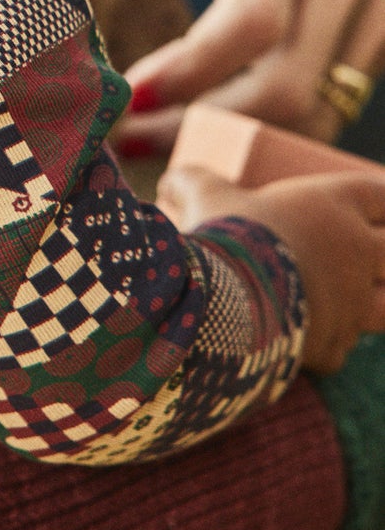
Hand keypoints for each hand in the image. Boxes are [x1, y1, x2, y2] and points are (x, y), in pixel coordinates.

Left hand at [64, 0, 384, 154]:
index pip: (253, 20)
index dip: (194, 71)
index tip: (131, 96)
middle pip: (290, 83)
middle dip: (206, 124)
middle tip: (132, 135)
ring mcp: (373, 0)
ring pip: (320, 106)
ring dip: (244, 139)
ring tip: (167, 140)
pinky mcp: (380, 24)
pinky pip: (338, 99)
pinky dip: (280, 127)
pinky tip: (221, 124)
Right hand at [158, 162, 384, 373]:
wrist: (225, 301)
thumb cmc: (224, 235)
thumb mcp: (202, 194)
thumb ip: (189, 182)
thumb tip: (167, 184)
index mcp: (333, 206)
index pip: (380, 194)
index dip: (384, 198)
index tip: (381, 204)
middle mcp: (355, 252)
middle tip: (375, 255)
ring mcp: (352, 302)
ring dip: (378, 304)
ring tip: (362, 304)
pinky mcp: (335, 344)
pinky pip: (340, 347)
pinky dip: (326, 346)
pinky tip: (308, 345)